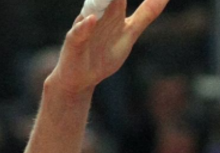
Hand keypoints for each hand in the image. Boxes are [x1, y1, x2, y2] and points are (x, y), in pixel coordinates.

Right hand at [48, 0, 169, 96]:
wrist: (79, 79)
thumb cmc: (103, 55)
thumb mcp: (130, 34)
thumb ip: (145, 15)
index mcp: (114, 11)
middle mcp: (98, 14)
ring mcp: (85, 26)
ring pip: (91, 8)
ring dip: (99, 0)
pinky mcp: (74, 43)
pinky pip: (78, 33)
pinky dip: (85, 28)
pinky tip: (91, 21)